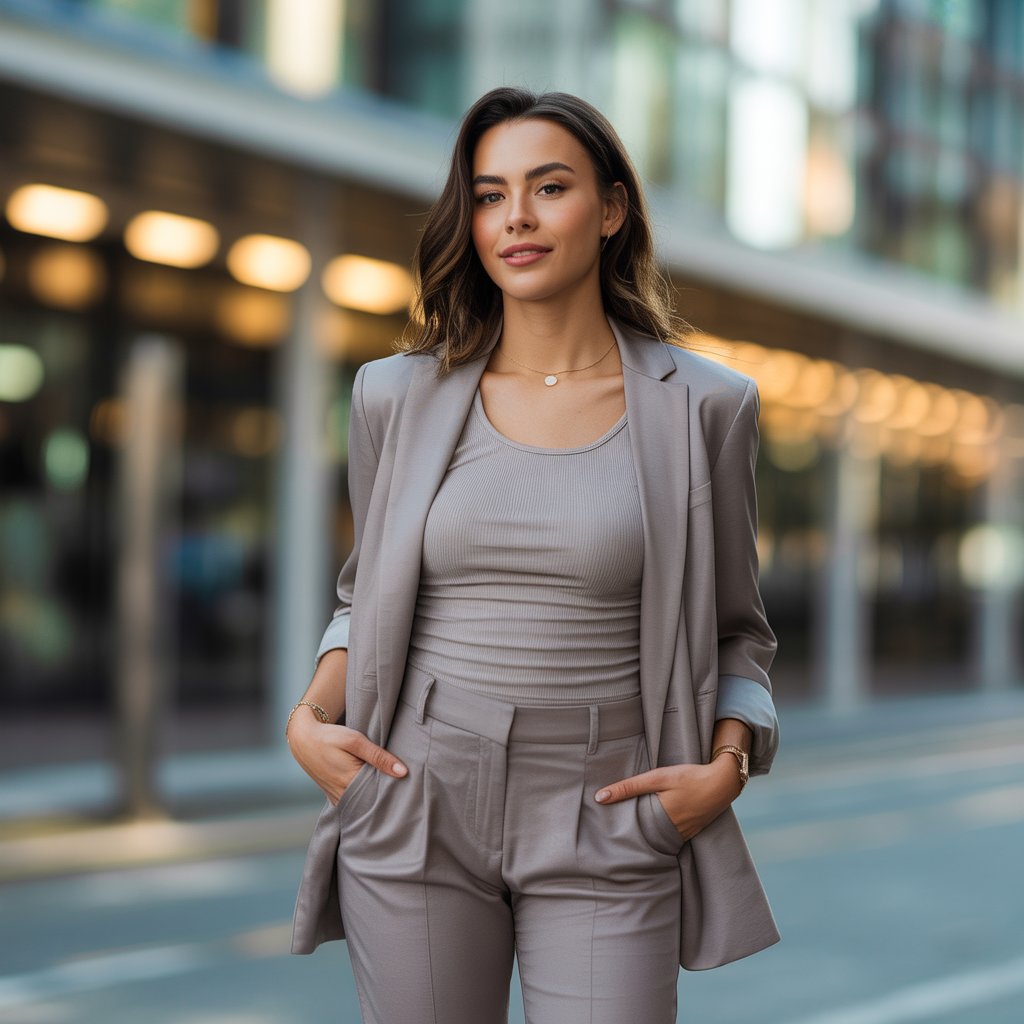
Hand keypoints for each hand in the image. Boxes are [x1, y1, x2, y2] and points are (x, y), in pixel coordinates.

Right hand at [287, 712, 406, 804]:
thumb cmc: (330, 737)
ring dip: (374, 796)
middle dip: (385, 795)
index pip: (379, 794)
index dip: (394, 789)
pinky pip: (352, 802)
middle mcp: (343, 795)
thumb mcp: (355, 741)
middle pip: (371, 800)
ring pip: (362, 803)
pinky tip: (372, 789)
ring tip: (391, 788)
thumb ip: (379, 756)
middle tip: (403, 788)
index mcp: (350, 782)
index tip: (408, 786)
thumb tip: (403, 772)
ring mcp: (337, 797)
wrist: (303, 738)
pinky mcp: (333, 795)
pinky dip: (362, 797)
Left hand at [594, 758, 742, 841]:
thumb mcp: (658, 777)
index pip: (631, 831)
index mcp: (659, 820)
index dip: (619, 830)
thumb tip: (600, 798)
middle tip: (613, 829)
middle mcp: (671, 832)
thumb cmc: (689, 777)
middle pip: (644, 837)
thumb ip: (629, 787)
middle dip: (631, 834)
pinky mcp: (691, 831)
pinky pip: (671, 836)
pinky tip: (655, 823)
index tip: (604, 828)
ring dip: (646, 833)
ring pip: (657, 838)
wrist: (723, 782)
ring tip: (630, 827)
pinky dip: (661, 832)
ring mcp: (683, 833)